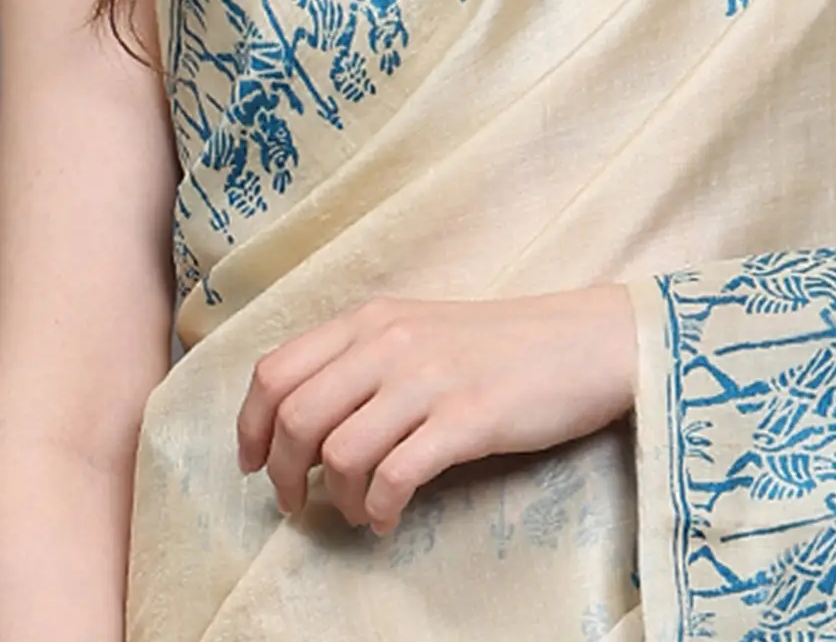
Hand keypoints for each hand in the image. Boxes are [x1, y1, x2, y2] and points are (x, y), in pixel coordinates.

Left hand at [235, 282, 636, 534]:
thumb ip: (362, 360)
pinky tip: (389, 518)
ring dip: (335, 499)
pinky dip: (378, 510)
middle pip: (295, 416)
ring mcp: (429, 378)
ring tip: (356, 510)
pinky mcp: (468, 418)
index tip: (252, 465)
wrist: (586, 341)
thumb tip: (299, 423)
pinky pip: (394, 476)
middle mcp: (391, 341)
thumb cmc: (501, 345)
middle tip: (298, 504)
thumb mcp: (419, 330)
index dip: (249, 427)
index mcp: (372, 318)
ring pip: (337, 451)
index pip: (275, 371)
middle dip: (281, 474)